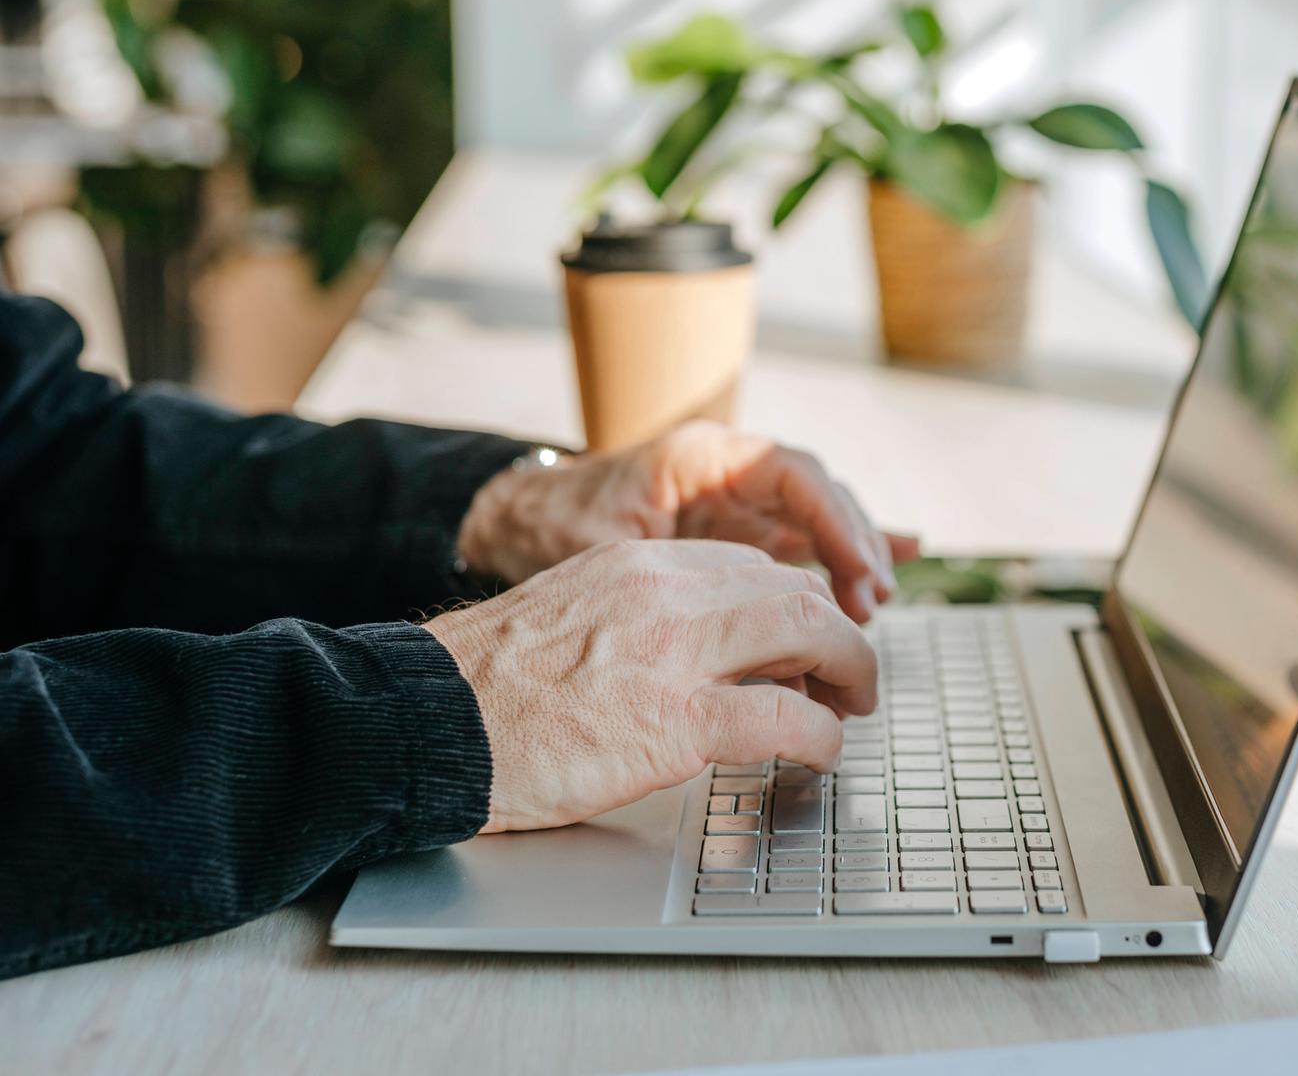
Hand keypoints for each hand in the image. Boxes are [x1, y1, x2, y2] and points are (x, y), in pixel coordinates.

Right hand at [423, 539, 876, 832]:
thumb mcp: (573, 616)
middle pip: (796, 591)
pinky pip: (787, 718)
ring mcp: (677, 652)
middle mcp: (667, 591)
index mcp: (638, 563)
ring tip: (850, 709)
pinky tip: (822, 752)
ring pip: (810, 634)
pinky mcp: (678, 721)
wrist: (428, 722)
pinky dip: (822, 735)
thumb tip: (696, 650)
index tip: (807, 641)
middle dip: (839, 634)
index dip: (796, 608)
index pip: (752, 567)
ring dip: (848, 673)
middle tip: (851, 677)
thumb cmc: (486, 688)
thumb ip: (639, 617)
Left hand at [455, 422, 918, 621]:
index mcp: (699, 456)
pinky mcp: (729, 532)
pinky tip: (878, 575)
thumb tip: (741, 612)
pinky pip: (792, 540)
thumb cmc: (550, 532)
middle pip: (815, 496)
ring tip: (873, 605)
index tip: (861, 571)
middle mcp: (724, 469)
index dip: (837, 522)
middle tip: (871, 603)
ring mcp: (730, 500)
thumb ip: (679, 576)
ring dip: (846, 560)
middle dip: (852, 546)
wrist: (509, 529)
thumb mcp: (610, 549)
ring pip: (810, 520)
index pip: (794, 475)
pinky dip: (832, 559)